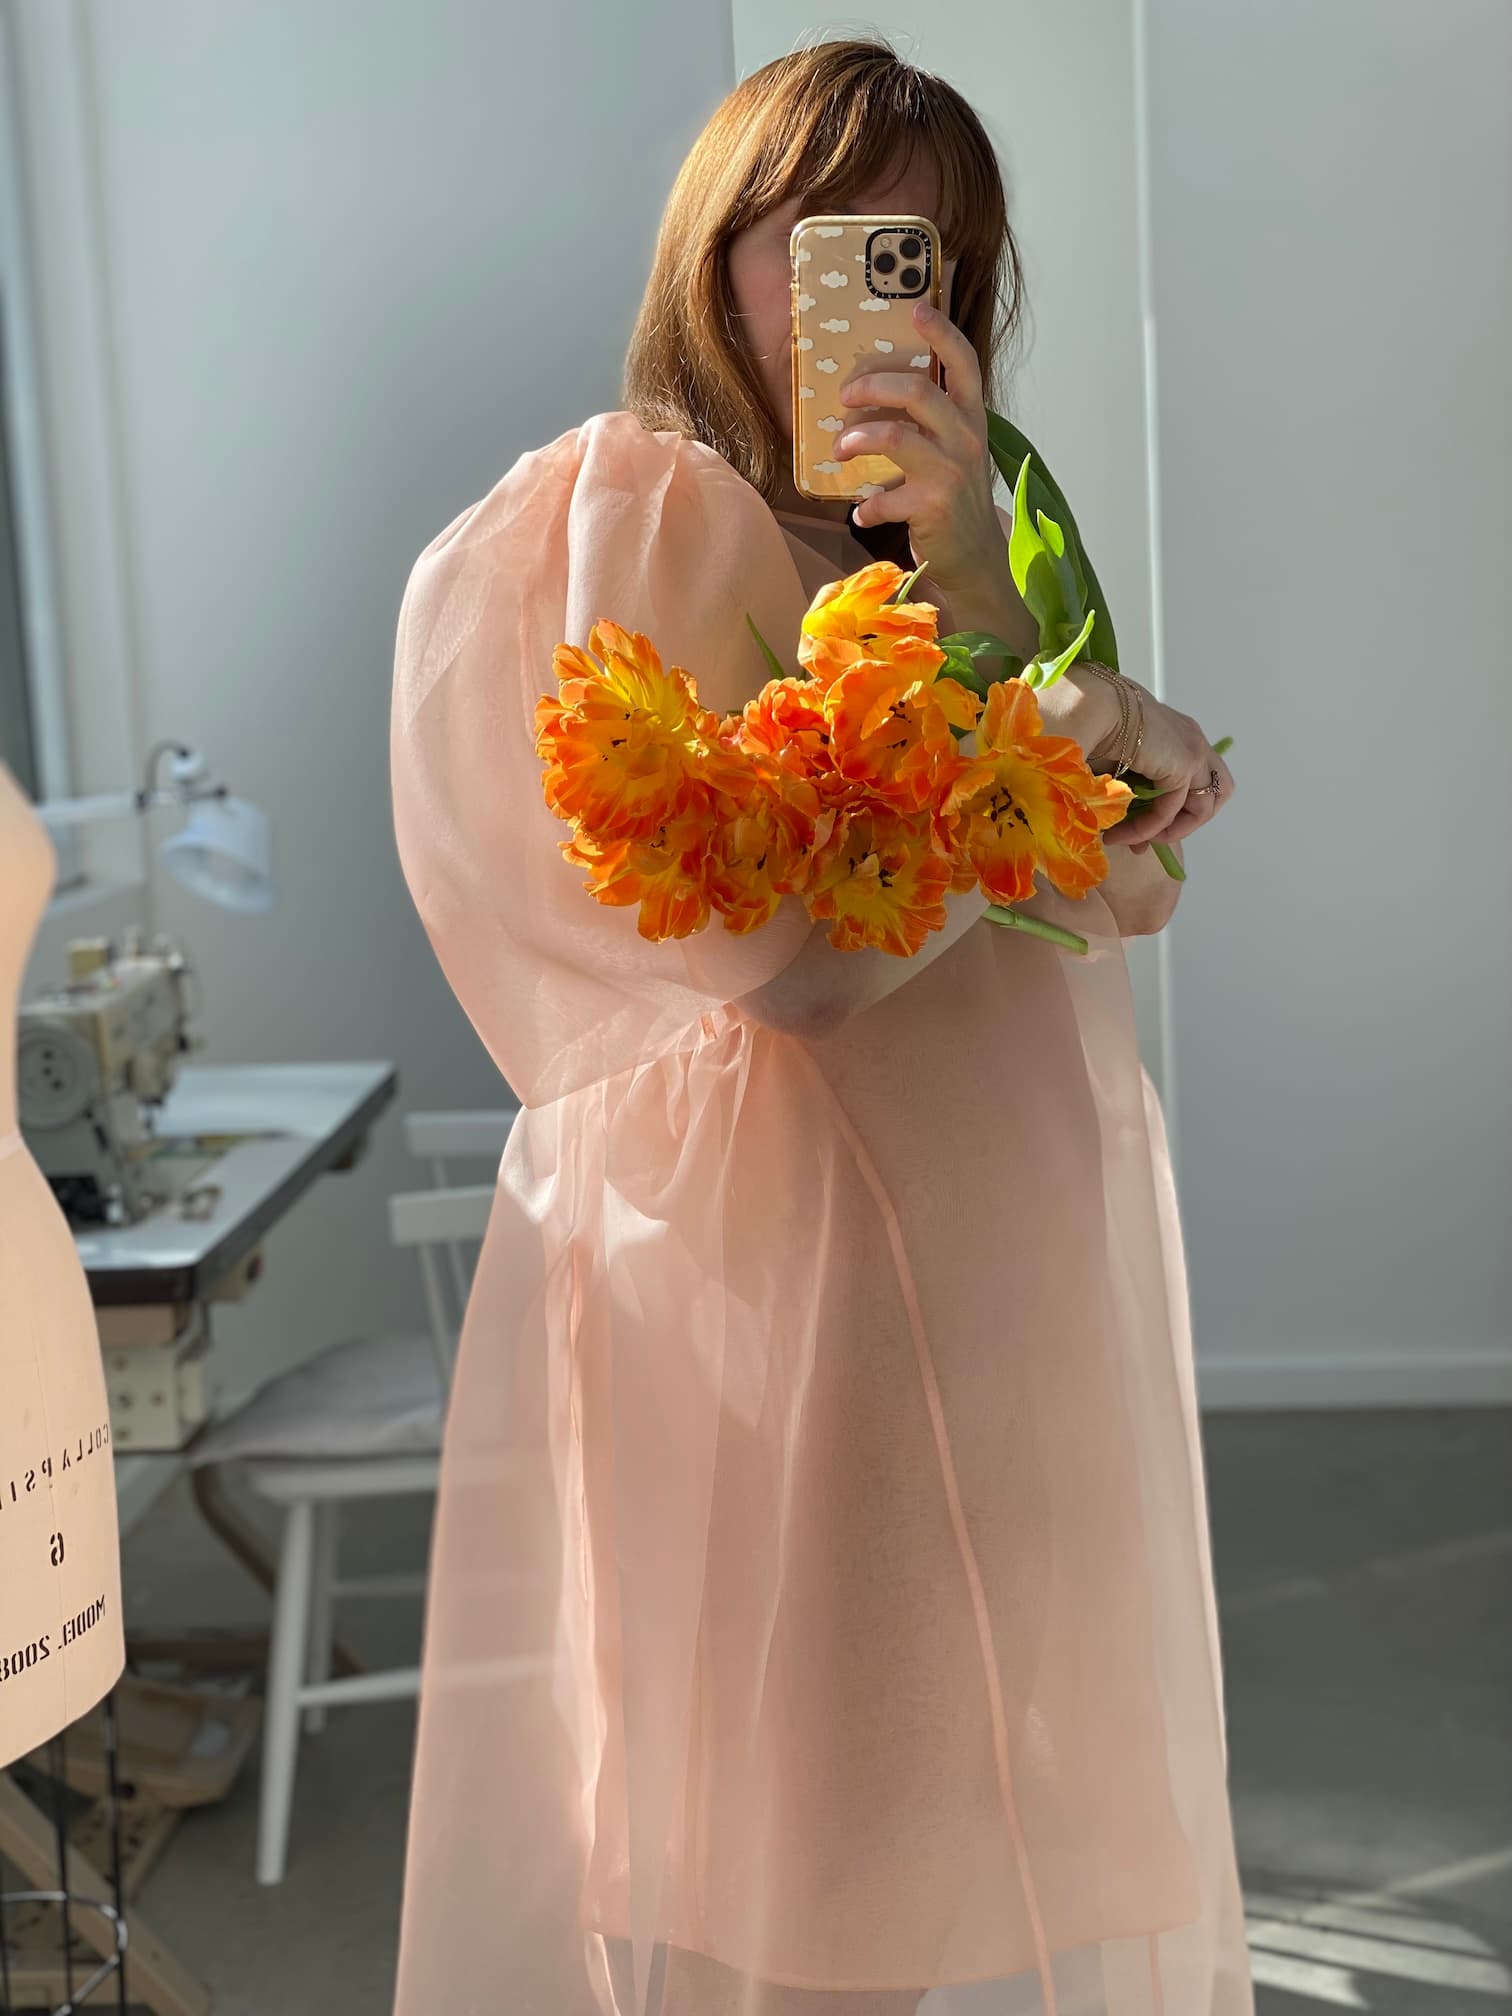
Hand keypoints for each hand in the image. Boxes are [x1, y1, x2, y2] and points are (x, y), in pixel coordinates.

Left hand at [835, 301, 1003, 598]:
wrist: (974, 555)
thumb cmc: (953, 494)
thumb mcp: (954, 449)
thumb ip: (930, 420)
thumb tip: (875, 391)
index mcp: (971, 417)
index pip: (963, 363)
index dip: (941, 332)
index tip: (915, 309)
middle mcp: (965, 438)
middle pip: (918, 391)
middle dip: (873, 386)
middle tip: (846, 396)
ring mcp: (951, 472)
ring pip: (895, 436)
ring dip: (857, 440)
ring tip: (840, 450)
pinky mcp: (933, 506)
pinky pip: (885, 497)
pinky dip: (866, 506)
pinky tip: (862, 512)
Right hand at [1093, 677, 1235, 850]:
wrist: (1093, 705)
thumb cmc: (1092, 726)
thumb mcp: (1116, 769)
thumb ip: (1125, 798)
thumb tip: (1121, 832)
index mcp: (1178, 735)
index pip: (1194, 780)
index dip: (1176, 813)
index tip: (1142, 832)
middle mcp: (1193, 741)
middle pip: (1215, 792)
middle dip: (1189, 821)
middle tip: (1156, 835)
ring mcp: (1194, 752)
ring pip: (1205, 806)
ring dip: (1174, 830)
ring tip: (1142, 839)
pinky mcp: (1186, 764)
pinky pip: (1172, 811)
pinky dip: (1150, 828)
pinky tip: (1124, 833)